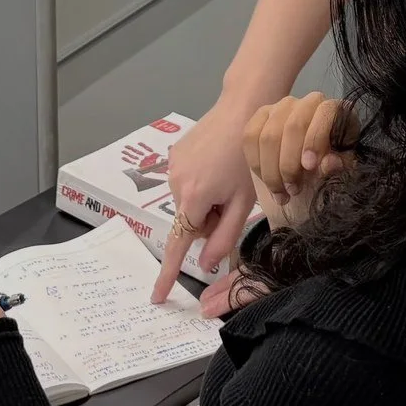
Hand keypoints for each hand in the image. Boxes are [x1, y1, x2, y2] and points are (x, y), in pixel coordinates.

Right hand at [154, 98, 255, 303]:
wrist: (243, 109)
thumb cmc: (248, 158)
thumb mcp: (244, 202)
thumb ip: (224, 237)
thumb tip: (206, 264)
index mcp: (193, 198)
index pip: (178, 245)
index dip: (168, 274)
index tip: (157, 297)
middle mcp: (175, 182)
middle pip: (189, 221)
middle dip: (208, 220)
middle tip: (233, 199)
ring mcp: (173, 165)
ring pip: (188, 202)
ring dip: (205, 200)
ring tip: (227, 177)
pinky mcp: (175, 152)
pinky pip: (186, 182)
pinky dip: (200, 182)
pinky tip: (217, 164)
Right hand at [244, 91, 353, 228]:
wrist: (308, 171)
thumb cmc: (328, 166)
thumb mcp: (341, 169)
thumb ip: (338, 164)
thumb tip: (330, 163)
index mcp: (334, 110)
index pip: (325, 113)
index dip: (315, 140)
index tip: (309, 167)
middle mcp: (308, 102)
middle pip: (293, 126)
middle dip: (290, 163)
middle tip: (293, 189)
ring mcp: (282, 106)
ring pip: (268, 136)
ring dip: (272, 170)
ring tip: (281, 192)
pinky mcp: (261, 115)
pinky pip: (250, 137)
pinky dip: (256, 163)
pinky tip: (266, 180)